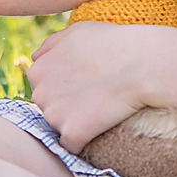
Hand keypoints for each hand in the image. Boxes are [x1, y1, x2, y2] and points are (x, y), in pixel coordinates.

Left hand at [22, 21, 163, 152]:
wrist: (141, 64)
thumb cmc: (113, 43)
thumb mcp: (76, 31)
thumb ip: (51, 45)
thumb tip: (35, 58)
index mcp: (38, 70)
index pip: (44, 88)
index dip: (67, 87)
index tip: (86, 84)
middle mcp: (39, 93)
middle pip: (50, 108)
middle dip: (68, 106)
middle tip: (95, 96)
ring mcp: (53, 115)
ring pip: (61, 127)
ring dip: (77, 123)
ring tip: (100, 109)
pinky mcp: (71, 133)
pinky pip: (73, 145)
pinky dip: (85, 140)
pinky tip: (101, 127)